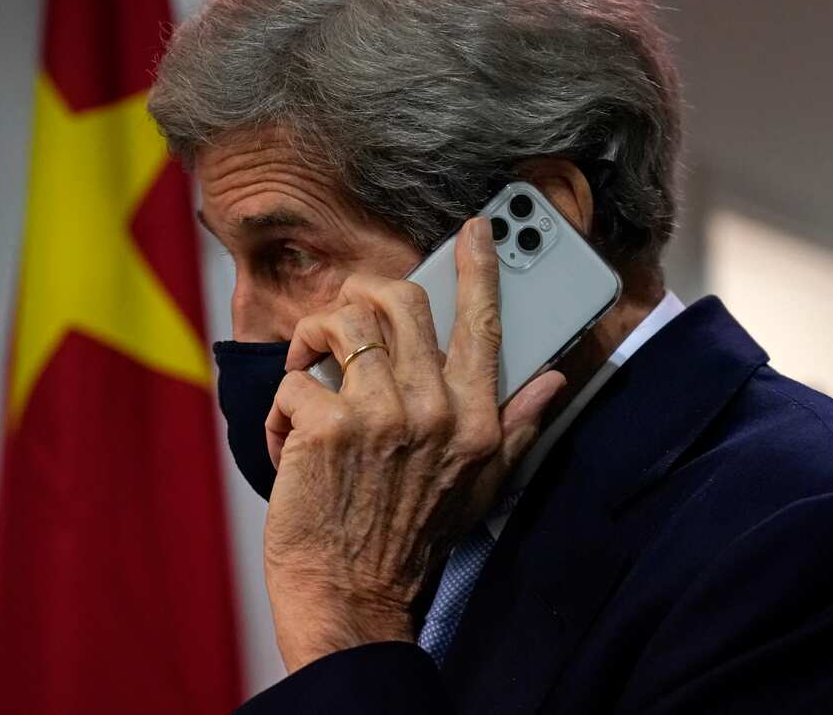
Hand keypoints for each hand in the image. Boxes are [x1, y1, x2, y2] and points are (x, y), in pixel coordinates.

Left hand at [262, 216, 566, 670]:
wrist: (351, 600)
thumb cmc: (409, 542)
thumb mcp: (481, 487)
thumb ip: (518, 425)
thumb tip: (552, 379)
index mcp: (476, 419)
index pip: (484, 323)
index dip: (479, 268)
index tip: (474, 232)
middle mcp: (435, 410)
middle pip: (400, 300)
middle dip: (360, 298)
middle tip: (343, 325)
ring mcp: (381, 415)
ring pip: (342, 322)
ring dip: (313, 339)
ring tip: (308, 371)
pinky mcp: (327, 426)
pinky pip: (295, 377)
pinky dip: (280, 406)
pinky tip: (287, 439)